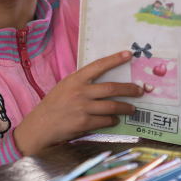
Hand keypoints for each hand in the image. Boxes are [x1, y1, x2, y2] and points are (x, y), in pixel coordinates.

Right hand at [13, 51, 142, 155]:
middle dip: (129, 89)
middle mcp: (80, 92)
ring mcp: (83, 108)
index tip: (128, 55)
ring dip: (125, 107)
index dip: (114, 60)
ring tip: (132, 108)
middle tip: (140, 90)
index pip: (98, 66)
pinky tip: (116, 119)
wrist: (40, 125)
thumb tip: (102, 81)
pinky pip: (105, 121)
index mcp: (75, 79)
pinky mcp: (84, 123)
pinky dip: (113, 120)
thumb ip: (81, 82)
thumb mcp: (64, 86)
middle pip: (112, 88)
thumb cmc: (53, 104)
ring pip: (112, 106)